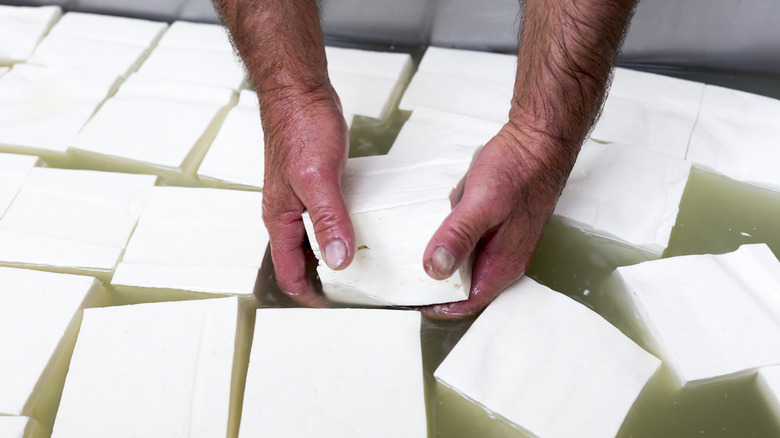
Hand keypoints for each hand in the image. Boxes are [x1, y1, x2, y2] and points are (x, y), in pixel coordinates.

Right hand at [260, 86, 354, 305]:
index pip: (289, 275)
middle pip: (304, 263)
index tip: (337, 310)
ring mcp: (303, 202)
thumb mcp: (316, 178)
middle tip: (360, 294)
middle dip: (328, 283)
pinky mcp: (318, 188)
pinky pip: (330, 220)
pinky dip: (345, 232)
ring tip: (368, 269)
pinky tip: (367, 231)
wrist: (300, 92)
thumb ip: (327, 220)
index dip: (311, 297)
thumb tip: (338, 259)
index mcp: (280, 219)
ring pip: (318, 243)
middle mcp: (289, 215)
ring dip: (338, 257)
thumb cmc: (299, 127)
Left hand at [421, 125, 572, 317]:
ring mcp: (505, 242)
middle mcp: (506, 258)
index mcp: (504, 262)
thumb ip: (459, 236)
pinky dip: (453, 246)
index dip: (438, 307)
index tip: (410, 300)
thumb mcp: (483, 203)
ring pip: (470, 267)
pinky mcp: (500, 226)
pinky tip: (437, 233)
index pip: (467, 303)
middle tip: (406, 281)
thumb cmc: (519, 168)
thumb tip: (436, 268)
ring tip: (414, 259)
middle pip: (468, 288)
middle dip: (438, 289)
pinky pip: (473, 247)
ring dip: (445, 266)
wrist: (541, 141)